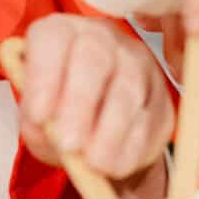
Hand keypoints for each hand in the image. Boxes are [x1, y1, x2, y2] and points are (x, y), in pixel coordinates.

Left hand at [16, 15, 173, 186]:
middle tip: (69, 144)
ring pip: (128, 89)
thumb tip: (49, 131)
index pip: (52, 39)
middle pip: (95, 59)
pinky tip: (115, 165)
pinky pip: (151, 118)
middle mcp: (101, 39)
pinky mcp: (161, 95)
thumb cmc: (58, 115)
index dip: (44, 77)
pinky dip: (132, 146)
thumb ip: (37, 124)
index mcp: (61, 34)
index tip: (38, 116)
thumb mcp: (36, 120)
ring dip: (110, 130)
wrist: (97, 131)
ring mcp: (138, 63)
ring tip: (94, 164)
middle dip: (80, 104)